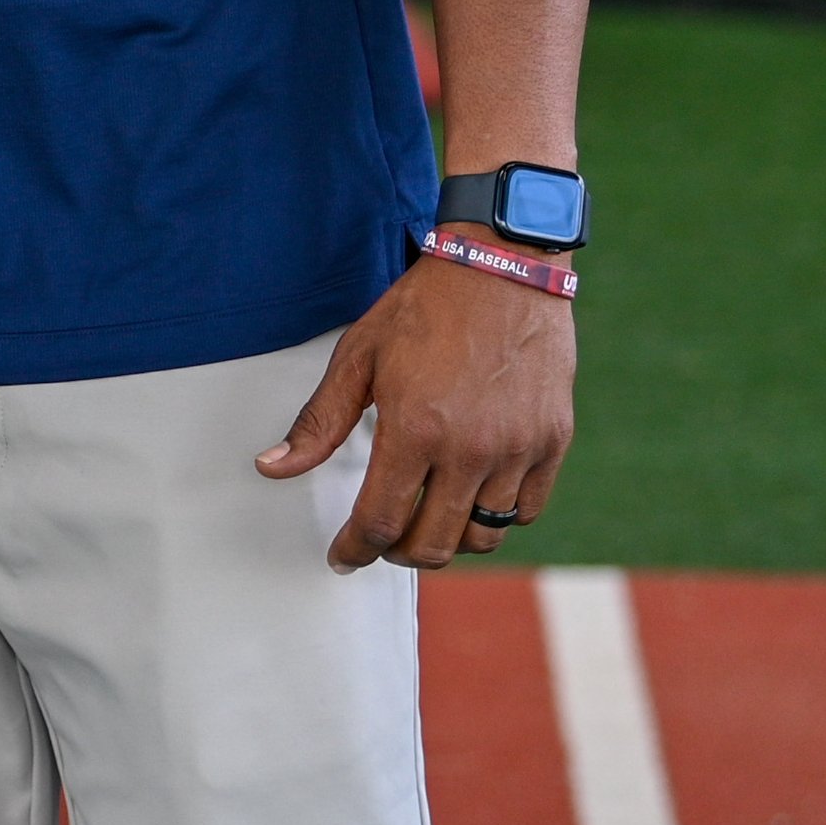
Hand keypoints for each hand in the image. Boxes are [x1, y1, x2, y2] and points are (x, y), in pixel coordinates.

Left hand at [256, 251, 575, 569]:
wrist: (503, 267)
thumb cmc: (426, 307)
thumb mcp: (359, 357)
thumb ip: (319, 422)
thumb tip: (273, 467)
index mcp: (415, 429)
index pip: (381, 523)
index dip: (356, 550)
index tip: (344, 557)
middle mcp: (470, 450)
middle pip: (434, 545)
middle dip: (398, 554)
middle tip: (383, 540)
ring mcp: (517, 449)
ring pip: (483, 535)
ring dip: (449, 539)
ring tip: (427, 517)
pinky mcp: (552, 442)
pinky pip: (526, 510)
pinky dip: (497, 515)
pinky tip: (472, 494)